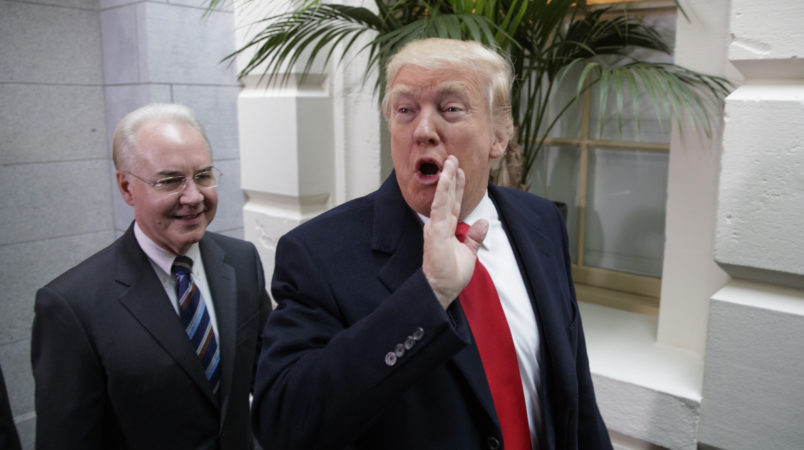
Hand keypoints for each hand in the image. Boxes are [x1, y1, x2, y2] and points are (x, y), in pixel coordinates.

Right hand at [422, 155, 487, 308]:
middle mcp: (439, 225)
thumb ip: (473, 237)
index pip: (452, 203)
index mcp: (446, 229)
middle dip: (451, 177)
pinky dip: (442, 192)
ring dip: (446, 179)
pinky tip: (445, 179)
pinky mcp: (435, 232)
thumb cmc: (451, 275)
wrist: (441, 290)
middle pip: (447, 196)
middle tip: (453, 158)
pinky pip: (439, 208)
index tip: (460, 171)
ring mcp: (436, 227)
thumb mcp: (468, 253)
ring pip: (442, 197)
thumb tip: (483, 222)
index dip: (457, 187)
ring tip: (450, 162)